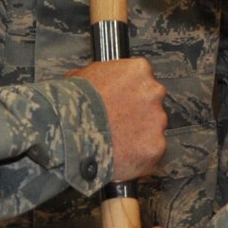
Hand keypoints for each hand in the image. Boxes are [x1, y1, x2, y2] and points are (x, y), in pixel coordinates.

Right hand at [68, 57, 166, 180]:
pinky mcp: (155, 147)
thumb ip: (102, 77)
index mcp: (138, 71)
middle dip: (138, 114)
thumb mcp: (83, 76)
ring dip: (139, 135)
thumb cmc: (74, 104)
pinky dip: (139, 156)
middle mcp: (153, 92)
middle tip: (118, 123)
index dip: (130, 93)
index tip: (121, 101)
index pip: (143, 79)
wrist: (70, 132)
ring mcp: (157, 120)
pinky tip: (121, 155)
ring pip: (153, 129)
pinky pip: (151, 152)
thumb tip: (97, 82)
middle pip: (152, 104)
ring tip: (116, 141)